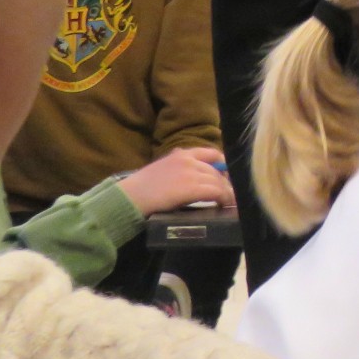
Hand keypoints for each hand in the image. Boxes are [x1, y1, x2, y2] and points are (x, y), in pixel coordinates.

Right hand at [119, 148, 234, 214]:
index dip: (223, 165)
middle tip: (229, 194)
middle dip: (225, 183)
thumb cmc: (142, 187)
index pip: (212, 153)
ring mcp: (191, 173)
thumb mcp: (163, 168)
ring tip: (229, 201)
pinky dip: (224, 198)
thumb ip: (181, 168)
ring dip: (226, 192)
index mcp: (181, 154)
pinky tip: (225, 204)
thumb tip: (199, 175)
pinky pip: (216, 192)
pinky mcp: (192, 188)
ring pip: (219, 182)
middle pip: (217, 170)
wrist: (129, 197)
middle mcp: (189, 160)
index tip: (226, 176)